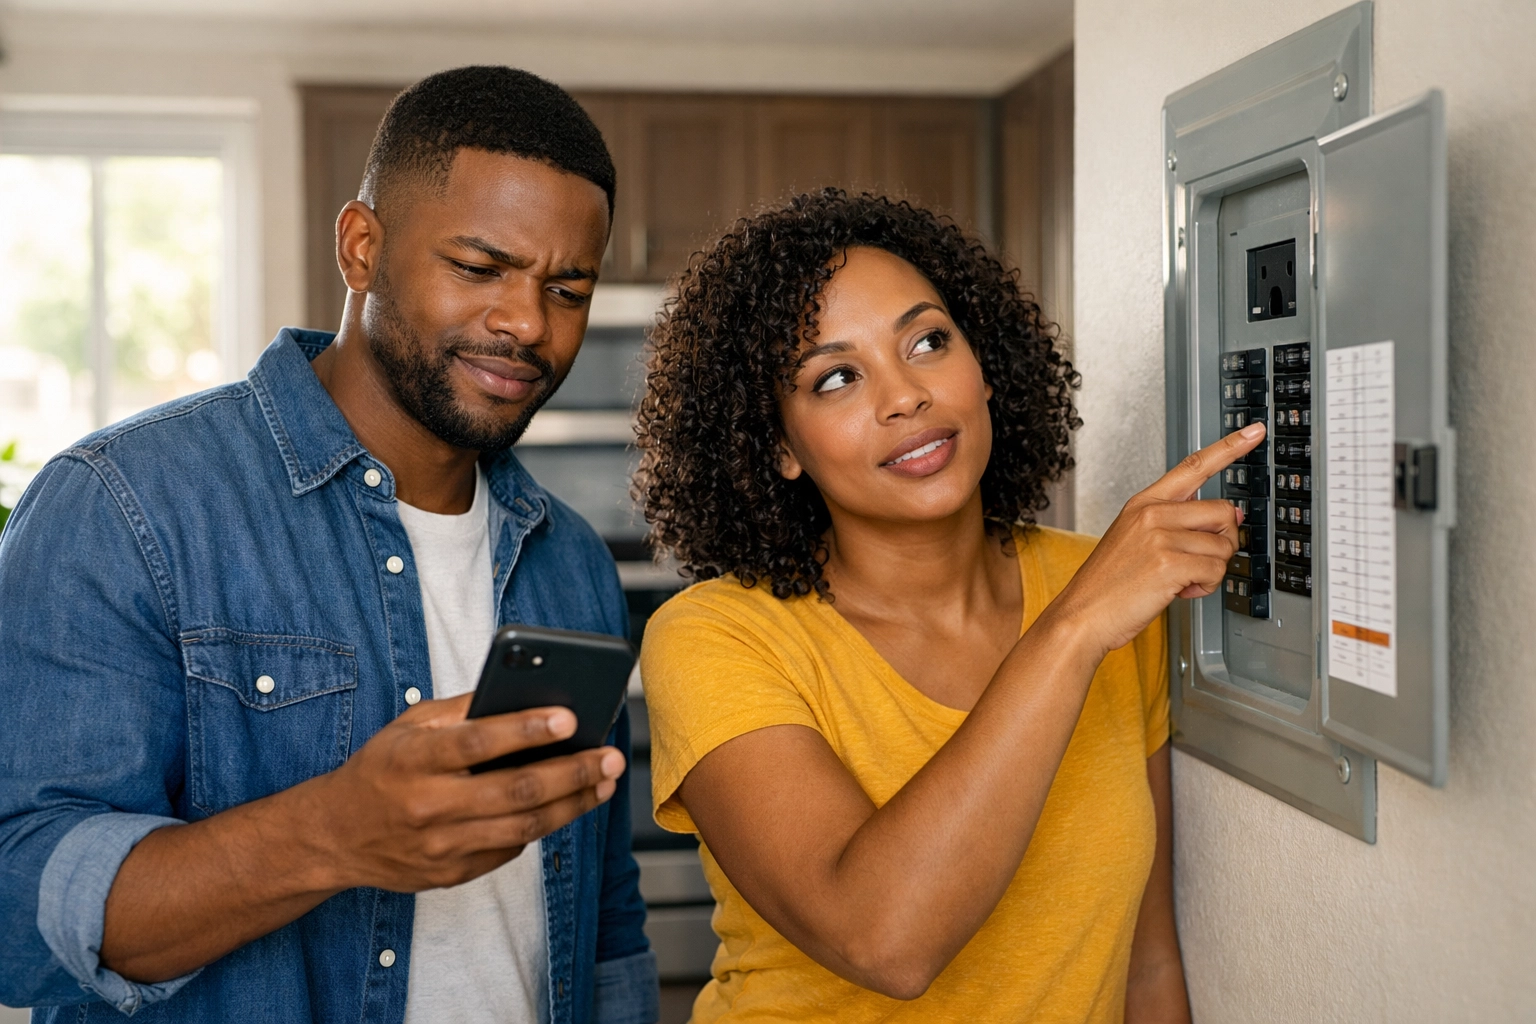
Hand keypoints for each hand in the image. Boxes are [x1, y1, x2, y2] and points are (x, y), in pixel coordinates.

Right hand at [308, 693, 624, 891]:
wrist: (335, 835)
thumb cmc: (382, 769)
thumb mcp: (410, 725)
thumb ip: (464, 709)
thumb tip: (524, 691)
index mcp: (415, 758)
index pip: (477, 742)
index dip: (526, 729)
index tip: (570, 716)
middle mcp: (428, 805)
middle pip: (513, 791)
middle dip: (571, 772)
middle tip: (610, 756)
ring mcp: (440, 846)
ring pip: (522, 827)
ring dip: (572, 805)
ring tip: (603, 782)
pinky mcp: (451, 873)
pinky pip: (510, 851)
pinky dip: (542, 826)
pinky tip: (568, 805)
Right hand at [1047, 422, 1265, 655]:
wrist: (1081, 615)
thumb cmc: (1108, 585)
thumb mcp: (1135, 540)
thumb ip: (1177, 523)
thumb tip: (1229, 517)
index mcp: (1144, 503)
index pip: (1193, 465)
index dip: (1230, 447)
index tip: (1254, 431)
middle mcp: (1152, 514)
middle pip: (1223, 513)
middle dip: (1221, 543)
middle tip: (1196, 562)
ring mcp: (1160, 537)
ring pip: (1223, 547)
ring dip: (1211, 571)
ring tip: (1179, 580)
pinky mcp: (1169, 563)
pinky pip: (1215, 571)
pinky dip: (1204, 587)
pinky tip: (1178, 591)